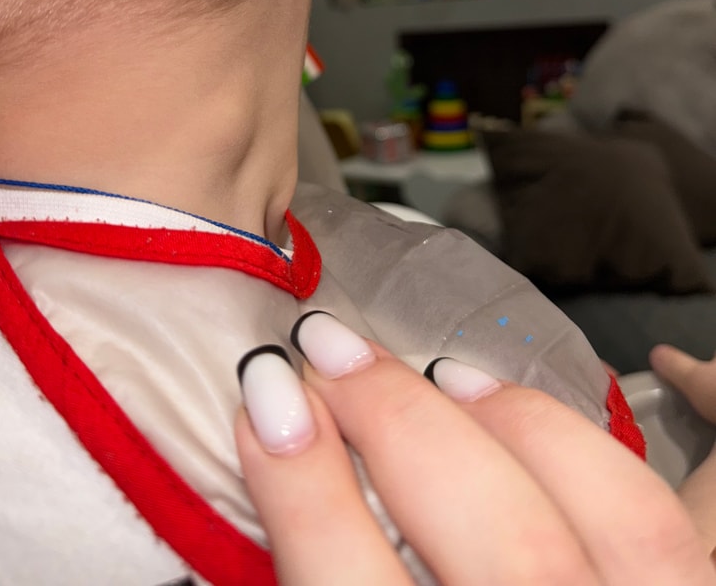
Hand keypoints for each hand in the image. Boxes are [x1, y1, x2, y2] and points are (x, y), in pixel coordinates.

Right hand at [235, 313, 714, 585]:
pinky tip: (501, 406)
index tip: (265, 397)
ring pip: (601, 522)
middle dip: (394, 420)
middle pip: (497, 552)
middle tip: (323, 352)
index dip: (305, 487)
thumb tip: (294, 480)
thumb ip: (331, 579)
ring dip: (495, 420)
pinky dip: (571, 442)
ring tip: (420, 370)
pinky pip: (649, 523)